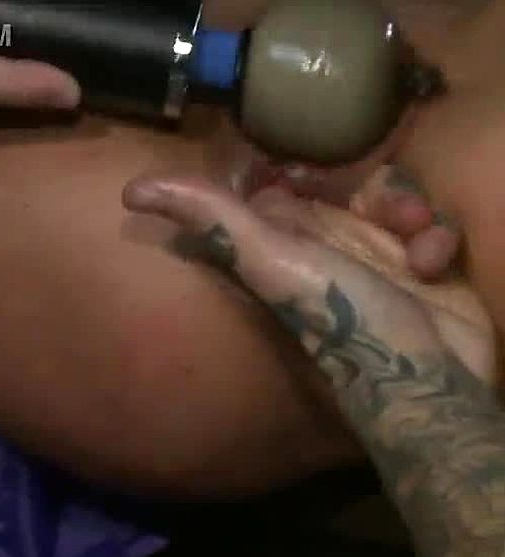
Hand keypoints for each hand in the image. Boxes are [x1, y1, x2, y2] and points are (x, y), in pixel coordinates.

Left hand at [120, 175, 495, 388]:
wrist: (416, 377)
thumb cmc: (335, 314)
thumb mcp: (266, 256)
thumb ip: (211, 217)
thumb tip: (130, 191)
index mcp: (289, 239)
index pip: (288, 186)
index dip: (303, 168)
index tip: (313, 168)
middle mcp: (331, 247)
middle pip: (356, 187)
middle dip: (379, 191)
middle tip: (386, 210)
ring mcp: (379, 261)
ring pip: (400, 203)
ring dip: (411, 212)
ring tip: (415, 247)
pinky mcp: (425, 273)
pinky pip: (435, 233)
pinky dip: (437, 242)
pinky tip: (432, 266)